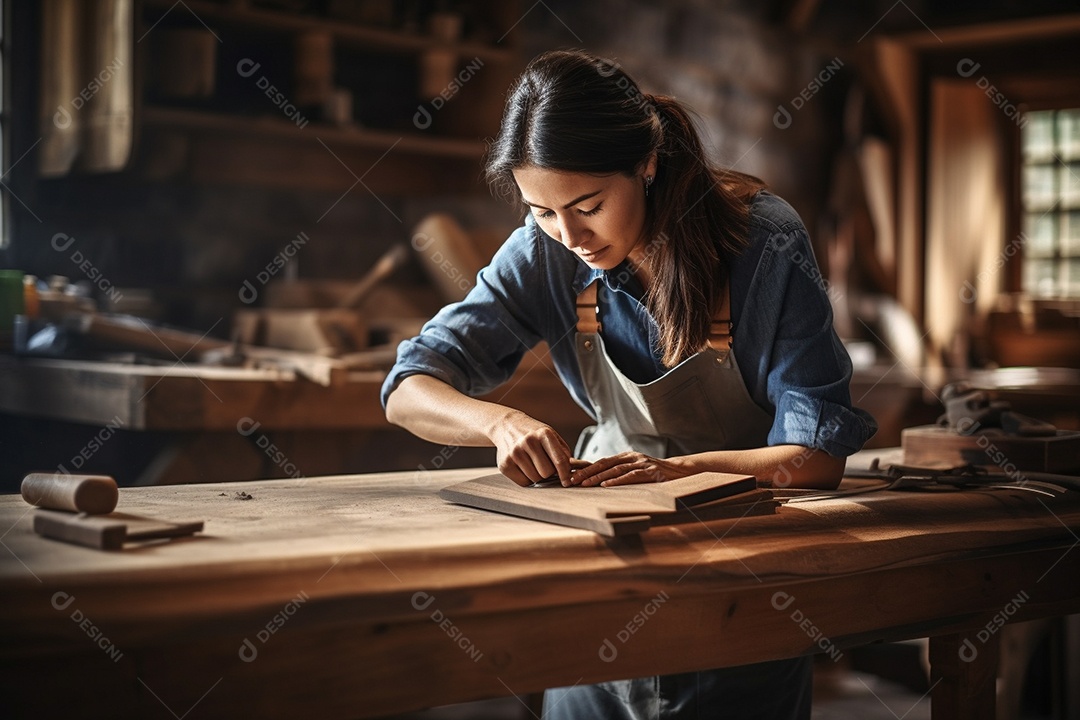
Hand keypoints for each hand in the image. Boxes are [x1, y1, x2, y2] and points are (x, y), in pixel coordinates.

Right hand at [490, 410, 573, 486]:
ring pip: (535, 479)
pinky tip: (524, 467)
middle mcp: (528, 442)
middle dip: (549, 473)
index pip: (559, 460)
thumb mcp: (551, 436)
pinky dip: (527, 479)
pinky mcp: (505, 464)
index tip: (567, 482)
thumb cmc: (534, 433)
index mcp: (544, 434)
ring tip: (533, 463)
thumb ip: (563, 453)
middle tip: (544, 464)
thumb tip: (571, 473)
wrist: (507, 426)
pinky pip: (523, 482)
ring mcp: (515, 453)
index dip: (565, 474)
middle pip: (547, 473)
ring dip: (537, 476)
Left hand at [570, 452, 691, 486]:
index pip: (601, 462)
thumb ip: (622, 472)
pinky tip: (606, 486)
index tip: (570, 474)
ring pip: (615, 470)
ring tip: (584, 484)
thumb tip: (601, 481)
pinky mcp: (650, 472)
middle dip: (586, 472)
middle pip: (604, 464)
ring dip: (598, 477)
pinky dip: (617, 481)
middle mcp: (631, 457)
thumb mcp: (637, 470)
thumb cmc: (656, 474)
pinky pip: (631, 476)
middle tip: (571, 480)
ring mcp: (641, 463)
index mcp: (626, 456)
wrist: (680, 471)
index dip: (585, 467)